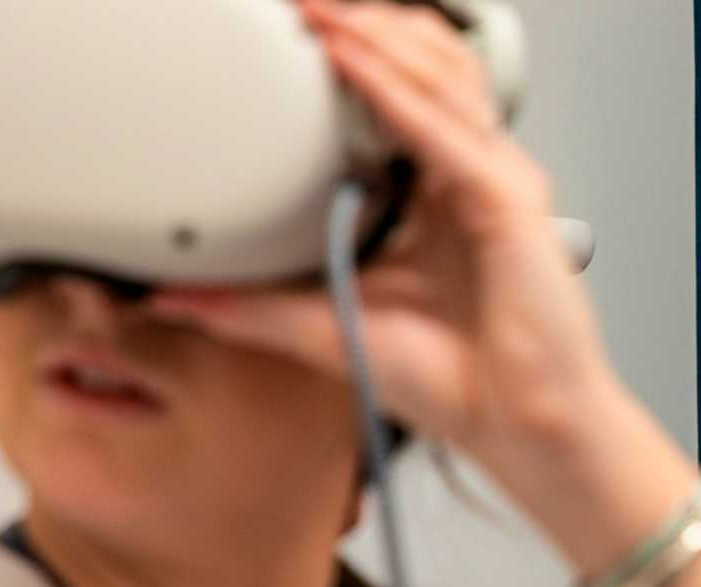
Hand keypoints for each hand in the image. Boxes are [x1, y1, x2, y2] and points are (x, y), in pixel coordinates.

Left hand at [147, 0, 620, 469]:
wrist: (522, 430)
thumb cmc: (464, 384)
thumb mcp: (332, 330)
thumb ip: (256, 309)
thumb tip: (177, 298)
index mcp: (446, 199)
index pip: (408, 95)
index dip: (355, 55)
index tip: (292, 36)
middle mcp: (477, 179)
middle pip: (430, 65)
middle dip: (365, 24)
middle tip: (300, 6)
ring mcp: (498, 182)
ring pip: (439, 75)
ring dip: (373, 35)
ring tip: (316, 13)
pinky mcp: (508, 200)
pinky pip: (440, 126)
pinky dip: (389, 86)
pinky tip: (344, 58)